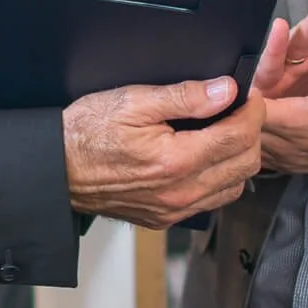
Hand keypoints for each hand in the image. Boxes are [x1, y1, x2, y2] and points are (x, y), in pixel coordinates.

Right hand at [63, 77, 264, 228]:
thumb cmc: (86, 133)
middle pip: (246, 164)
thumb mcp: (132, 101)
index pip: (240, 136)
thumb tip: (224, 90)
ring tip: (223, 131)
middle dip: (251, 132)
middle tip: (238, 109)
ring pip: (235, 186)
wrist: (55, 170)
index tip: (248, 94)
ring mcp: (174, 209)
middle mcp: (180, 192)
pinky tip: (205, 157)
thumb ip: (183, 96)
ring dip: (238, 157)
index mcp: (176, 160)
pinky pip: (212, 200)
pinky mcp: (166, 218)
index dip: (252, 110)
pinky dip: (220, 178)